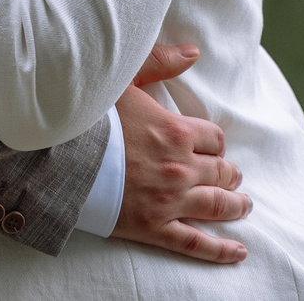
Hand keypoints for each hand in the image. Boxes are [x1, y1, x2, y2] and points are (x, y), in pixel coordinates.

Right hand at [111, 43, 249, 263]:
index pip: (214, 139)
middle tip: (232, 177)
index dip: (214, 144)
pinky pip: (196, 242)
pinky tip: (238, 252)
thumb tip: (193, 52)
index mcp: (176, 132)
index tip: (211, 148)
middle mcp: (180, 167)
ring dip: (235, 205)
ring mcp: (170, 200)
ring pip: (216, 205)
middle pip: (220, 172)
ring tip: (243, 206)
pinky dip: (221, 249)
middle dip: (229, 174)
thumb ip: (160, 61)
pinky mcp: (155, 227)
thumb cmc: (89, 117)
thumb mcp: (122, 79)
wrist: (59, 158)